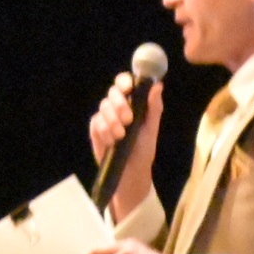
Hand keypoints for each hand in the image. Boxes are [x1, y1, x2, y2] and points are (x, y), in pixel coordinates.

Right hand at [89, 72, 163, 217]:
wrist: (131, 172)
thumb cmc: (144, 149)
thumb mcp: (152, 128)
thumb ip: (154, 107)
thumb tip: (158, 85)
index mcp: (132, 102)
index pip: (124, 82)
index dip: (124, 82)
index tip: (128, 89)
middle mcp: (117, 106)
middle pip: (112, 93)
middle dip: (120, 105)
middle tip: (128, 120)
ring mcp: (105, 117)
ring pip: (104, 108)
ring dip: (113, 122)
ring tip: (121, 137)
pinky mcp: (96, 129)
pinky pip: (97, 122)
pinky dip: (105, 132)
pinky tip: (112, 142)